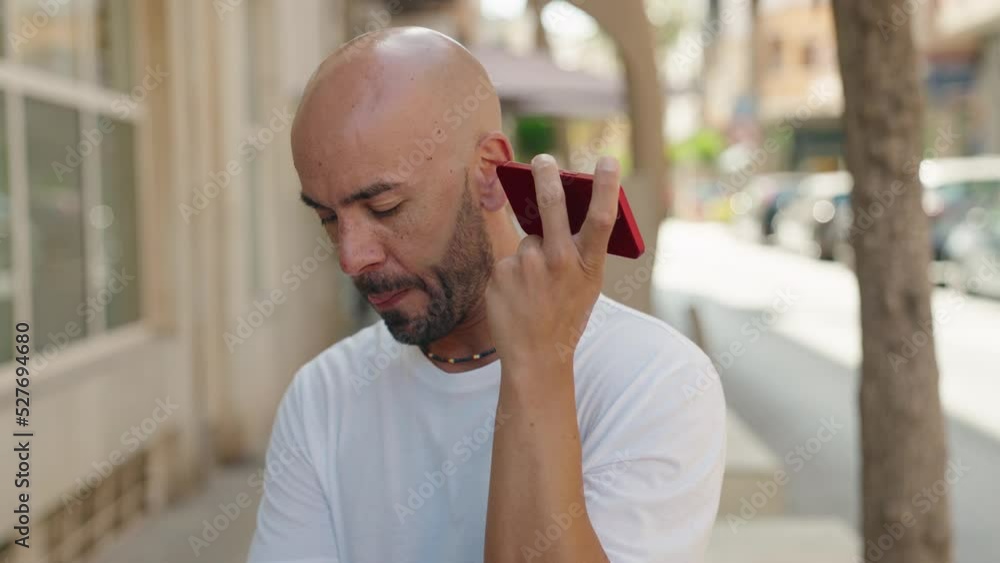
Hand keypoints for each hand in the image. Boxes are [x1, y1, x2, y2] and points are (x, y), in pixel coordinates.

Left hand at [486, 154, 621, 367]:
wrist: (536, 356)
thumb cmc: (566, 315)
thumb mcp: (586, 284)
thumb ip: (578, 250)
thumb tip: (555, 208)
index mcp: (588, 265)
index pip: (601, 219)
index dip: (606, 186)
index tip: (606, 160)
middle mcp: (558, 261)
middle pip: (551, 205)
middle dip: (546, 175)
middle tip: (542, 160)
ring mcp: (527, 266)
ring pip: (528, 240)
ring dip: (531, 256)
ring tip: (535, 289)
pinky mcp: (501, 272)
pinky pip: (509, 260)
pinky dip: (513, 273)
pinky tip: (519, 296)